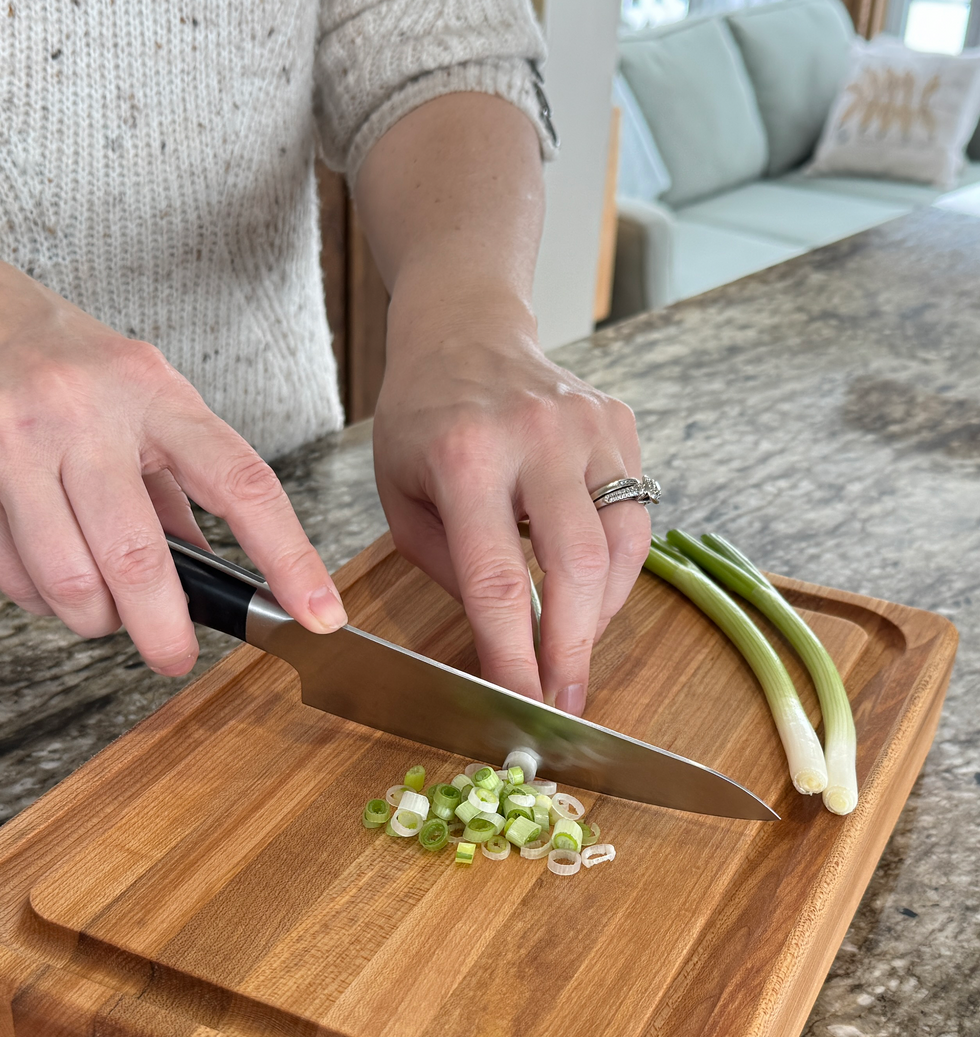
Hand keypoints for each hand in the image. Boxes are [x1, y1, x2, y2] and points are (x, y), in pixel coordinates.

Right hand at [0, 207, 345, 673]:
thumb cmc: (40, 349)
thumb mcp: (128, 388)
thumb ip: (173, 478)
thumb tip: (215, 568)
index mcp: (149, 389)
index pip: (241, 482)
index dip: (290, 557)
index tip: (320, 613)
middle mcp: (83, 411)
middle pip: (141, 561)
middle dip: (165, 633)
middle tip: (173, 656)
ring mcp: (12, 442)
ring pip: (72, 584)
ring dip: (93, 619)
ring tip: (96, 606)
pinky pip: (12, 578)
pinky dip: (39, 598)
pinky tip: (42, 572)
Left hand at [372, 303, 649, 713]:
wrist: (464, 332)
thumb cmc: (421, 423)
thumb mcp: (401, 499)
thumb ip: (450, 570)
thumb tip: (505, 643)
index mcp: (466, 456)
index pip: (498, 579)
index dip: (514, 654)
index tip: (523, 704)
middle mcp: (536, 435)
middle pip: (578, 565)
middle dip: (574, 647)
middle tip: (566, 701)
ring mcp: (588, 425)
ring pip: (622, 544)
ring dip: (602, 612)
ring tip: (573, 646)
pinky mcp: (620, 423)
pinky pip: (635, 513)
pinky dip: (615, 565)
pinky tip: (586, 586)